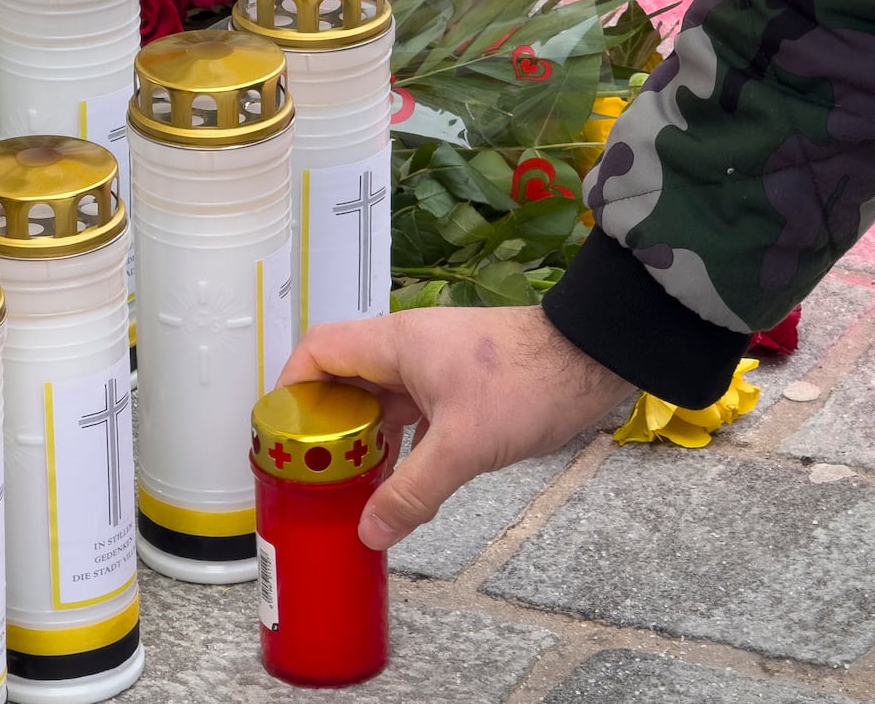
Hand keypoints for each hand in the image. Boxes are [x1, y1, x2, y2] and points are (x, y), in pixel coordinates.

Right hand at [277, 305, 634, 549]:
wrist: (593, 358)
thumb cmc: (527, 383)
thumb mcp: (464, 445)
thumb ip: (413, 491)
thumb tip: (369, 532)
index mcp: (393, 343)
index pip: (317, 351)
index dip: (290, 387)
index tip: (281, 432)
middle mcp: (405, 347)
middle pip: (340, 378)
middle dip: (321, 423)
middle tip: (309, 470)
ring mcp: (431, 364)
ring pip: (376, 397)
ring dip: (360, 434)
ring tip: (344, 480)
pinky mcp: (455, 383)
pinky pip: (407, 409)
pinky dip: (394, 439)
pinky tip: (393, 476)